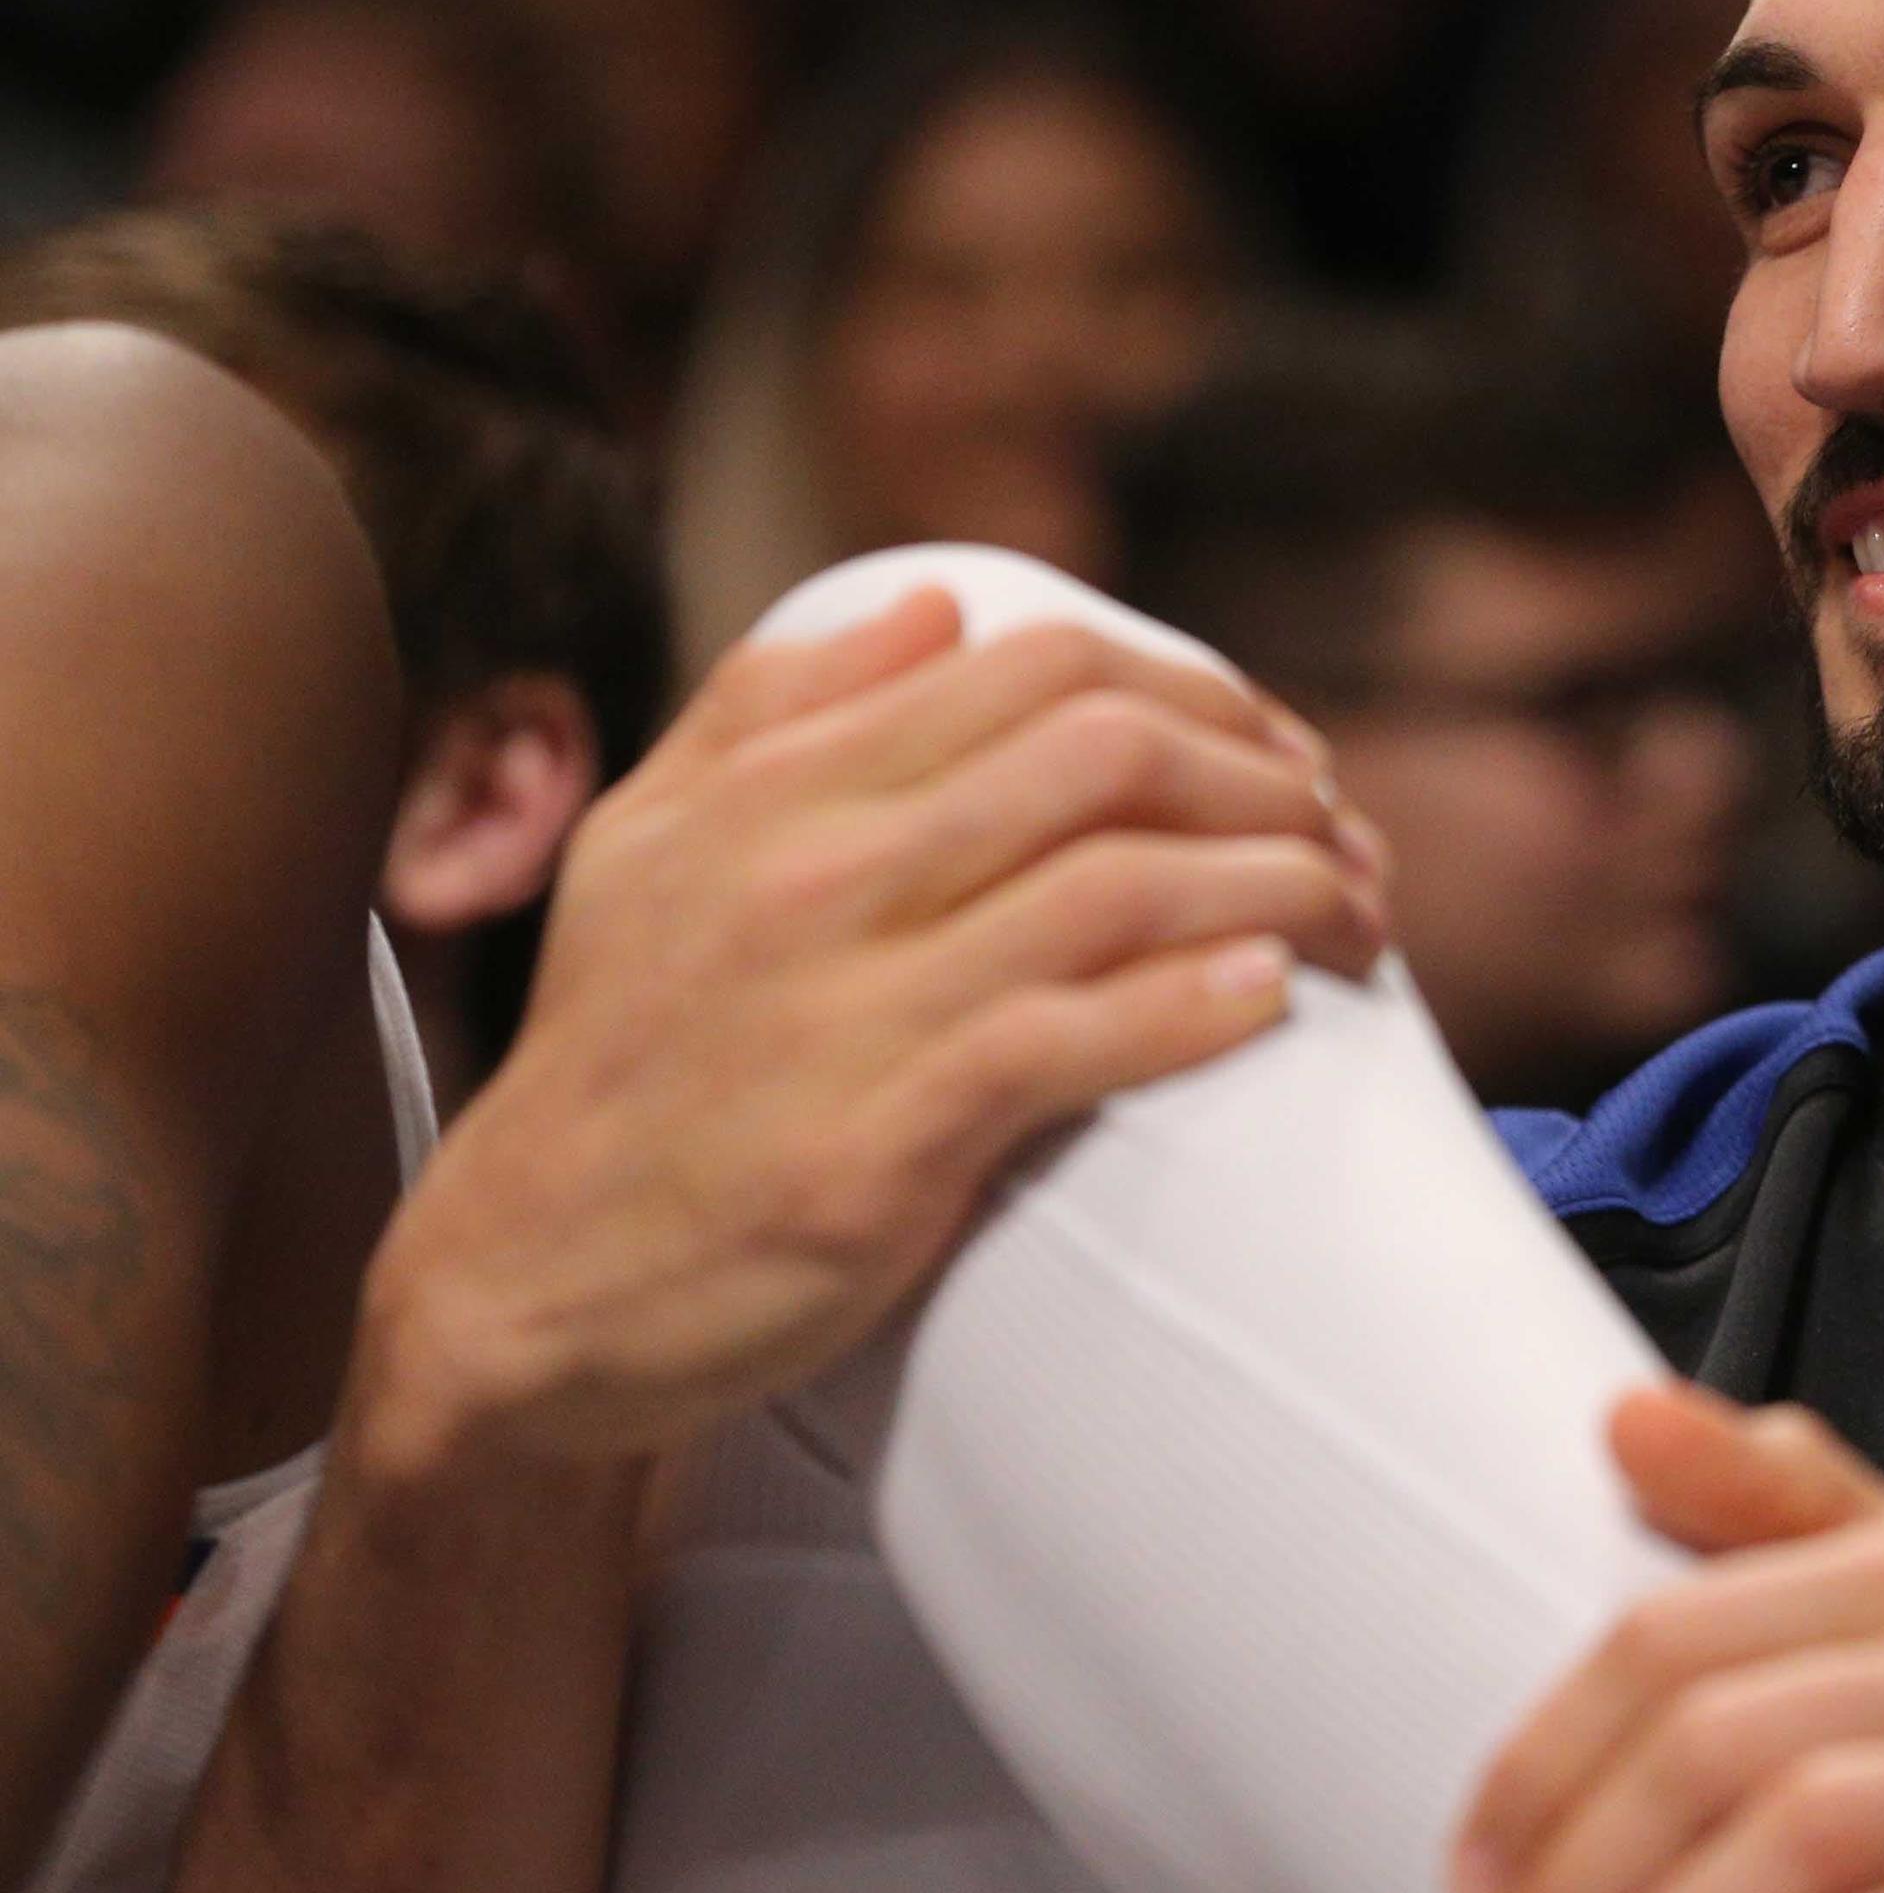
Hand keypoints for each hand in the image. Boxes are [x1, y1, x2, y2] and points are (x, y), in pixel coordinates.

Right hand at [355, 586, 1392, 1475]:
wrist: (521, 1289)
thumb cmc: (617, 1062)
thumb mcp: (646, 847)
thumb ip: (773, 706)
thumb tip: (935, 603)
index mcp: (775, 789)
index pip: (1038, 667)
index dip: (1195, 689)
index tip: (1278, 753)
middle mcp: (813, 873)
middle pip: (1108, 753)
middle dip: (1265, 781)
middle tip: (1346, 838)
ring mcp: (848, 1006)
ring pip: (1121, 885)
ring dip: (1277, 890)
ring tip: (1353, 920)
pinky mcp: (880, 1142)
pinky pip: (1075, 1038)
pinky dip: (1196, 1006)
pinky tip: (1268, 998)